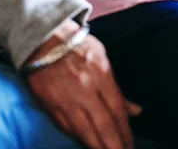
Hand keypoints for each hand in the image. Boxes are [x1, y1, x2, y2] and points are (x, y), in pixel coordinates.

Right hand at [26, 20, 141, 148]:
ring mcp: (67, 100)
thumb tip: (135, 110)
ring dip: (98, 146)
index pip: (117, 110)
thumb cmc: (76, 45)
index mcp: (101, 76)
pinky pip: (67, 128)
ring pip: (85, 131)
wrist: (42, 39)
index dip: (125, 130)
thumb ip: (117, 86)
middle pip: (104, 125)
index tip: (131, 143)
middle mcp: (85, 91)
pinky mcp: (51, 106)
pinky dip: (78, 139)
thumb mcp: (102, 57)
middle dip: (115, 144)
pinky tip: (88, 144)